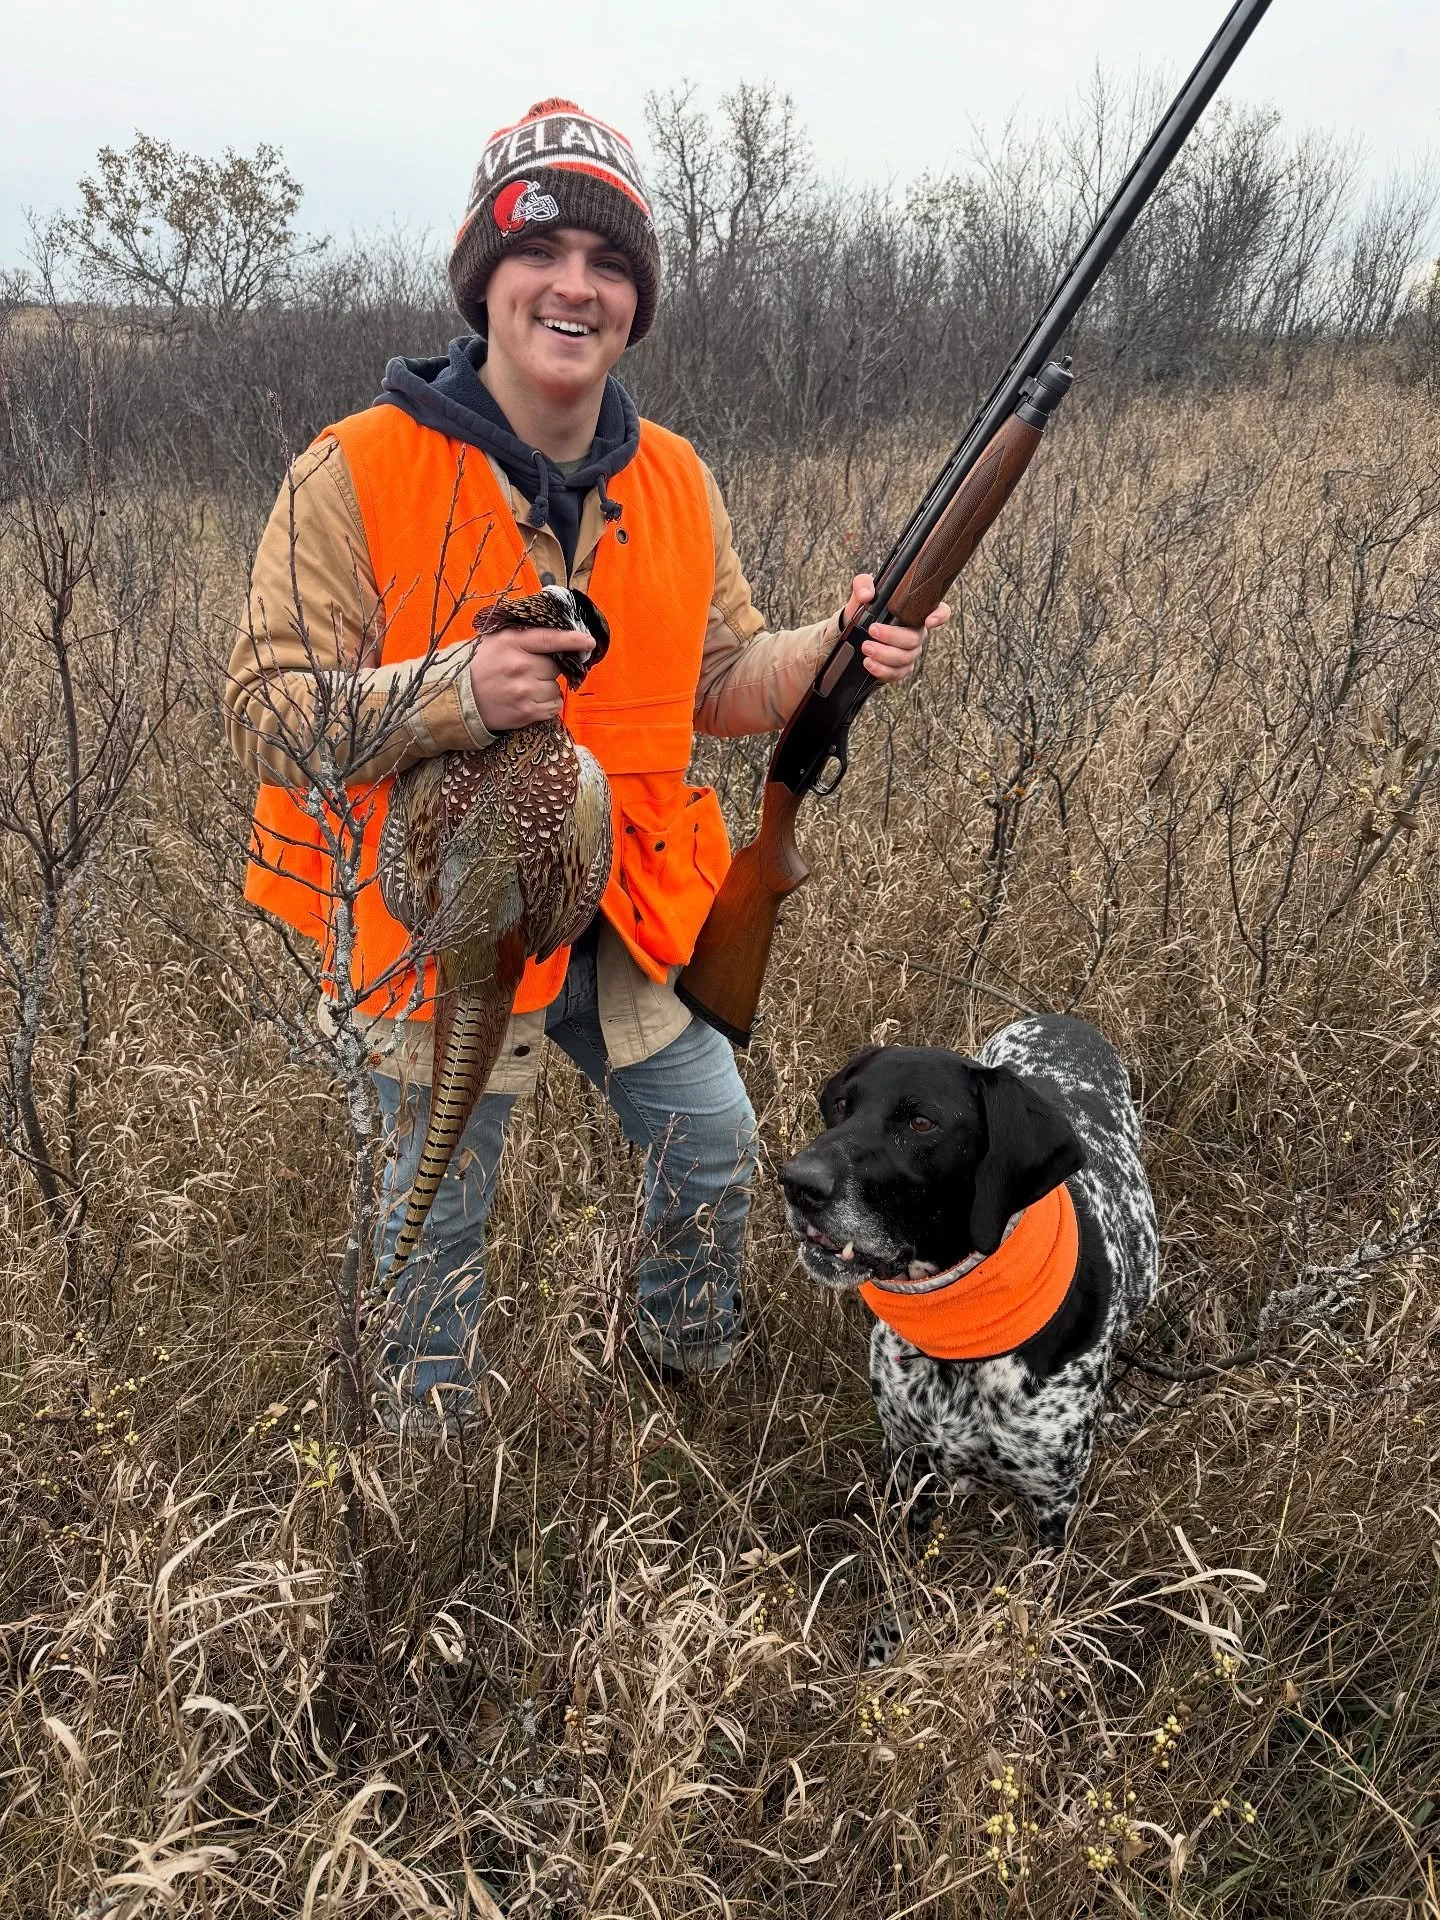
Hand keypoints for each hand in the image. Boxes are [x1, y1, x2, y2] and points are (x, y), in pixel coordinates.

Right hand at [467, 624, 593, 731]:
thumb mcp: (493, 641)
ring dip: (547, 688)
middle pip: (555, 666)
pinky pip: (553, 706)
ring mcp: (523, 691)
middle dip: (548, 669)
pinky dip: (547, 704)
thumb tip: (556, 633)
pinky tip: (530, 701)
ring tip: (525, 688)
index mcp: (511, 643)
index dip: (572, 640)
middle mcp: (519, 666)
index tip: (589, 641)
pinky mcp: (525, 712)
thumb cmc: (477, 666)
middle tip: (530, 672)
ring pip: (556, 688)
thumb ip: (522, 636)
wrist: (456, 699)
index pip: (549, 638)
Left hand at [842, 574, 949, 682]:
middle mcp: (917, 633)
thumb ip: (863, 585)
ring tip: (866, 648)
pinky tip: (869, 663)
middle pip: (914, 639)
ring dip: (884, 654)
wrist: (855, 632)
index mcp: (915, 612)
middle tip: (872, 630)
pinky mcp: (900, 669)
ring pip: (905, 658)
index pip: (941, 612)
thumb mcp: (862, 592)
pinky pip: (897, 674)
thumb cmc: (865, 609)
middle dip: (892, 636)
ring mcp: (910, 652)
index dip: (940, 616)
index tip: (928, 620)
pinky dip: (882, 670)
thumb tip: (867, 595)